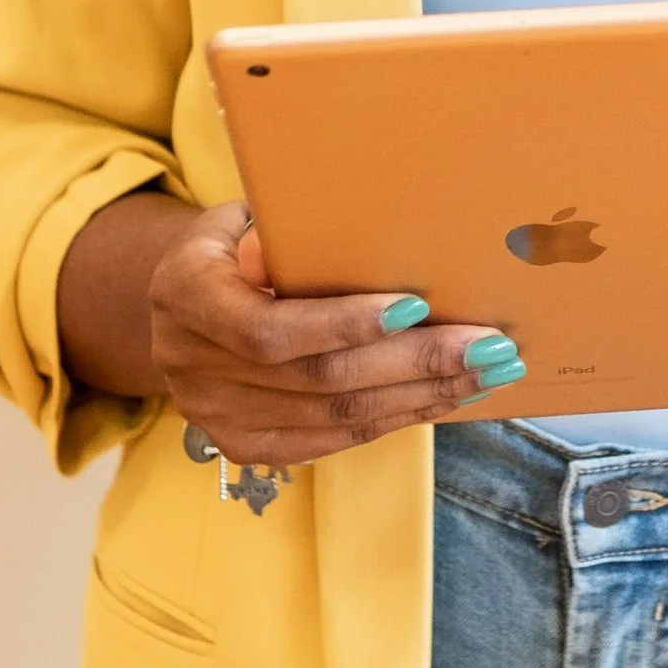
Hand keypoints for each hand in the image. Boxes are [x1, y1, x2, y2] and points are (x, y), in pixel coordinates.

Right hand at [60, 191, 525, 462]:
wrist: (178, 308)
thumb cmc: (228, 247)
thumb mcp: (237, 219)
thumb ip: (278, 230)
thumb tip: (337, 229)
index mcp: (185, 300)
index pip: (271, 329)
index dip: (344, 323)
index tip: (418, 305)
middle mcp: (195, 370)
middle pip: (321, 379)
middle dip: (415, 362)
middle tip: (489, 345)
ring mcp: (220, 419)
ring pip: (338, 417)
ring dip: (422, 395)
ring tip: (488, 371)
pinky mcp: (249, 448)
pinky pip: (336, 439)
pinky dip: (398, 416)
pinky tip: (445, 396)